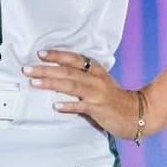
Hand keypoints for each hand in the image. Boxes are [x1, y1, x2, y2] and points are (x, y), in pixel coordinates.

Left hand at [22, 49, 144, 139]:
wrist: (138, 112)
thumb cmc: (116, 99)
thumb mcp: (99, 84)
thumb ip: (81, 80)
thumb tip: (57, 80)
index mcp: (95, 70)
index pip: (73, 58)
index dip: (56, 55)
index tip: (40, 53)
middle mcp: (95, 79)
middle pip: (66, 71)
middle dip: (45, 69)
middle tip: (27, 68)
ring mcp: (97, 93)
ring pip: (70, 85)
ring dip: (50, 83)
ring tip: (34, 83)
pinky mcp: (99, 108)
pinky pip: (81, 106)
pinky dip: (68, 105)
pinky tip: (56, 106)